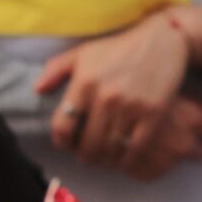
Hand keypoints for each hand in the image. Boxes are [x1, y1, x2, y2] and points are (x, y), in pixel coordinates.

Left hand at [37, 13, 194, 175]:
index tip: (67, 145)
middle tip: (88, 156)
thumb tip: (38, 90)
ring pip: (111, 149)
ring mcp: (131, 106)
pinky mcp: (153, 114)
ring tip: (104, 158)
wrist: (163, 40)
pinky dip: (127, 159)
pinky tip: (124, 157)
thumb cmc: (120, 48)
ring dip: (105, 160)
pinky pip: (135, 148)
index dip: (62, 142)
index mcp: (85, 82)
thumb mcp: (84, 52)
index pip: (63, 126)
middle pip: (88, 145)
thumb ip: (56, 69)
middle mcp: (106, 96)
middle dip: (85, 156)